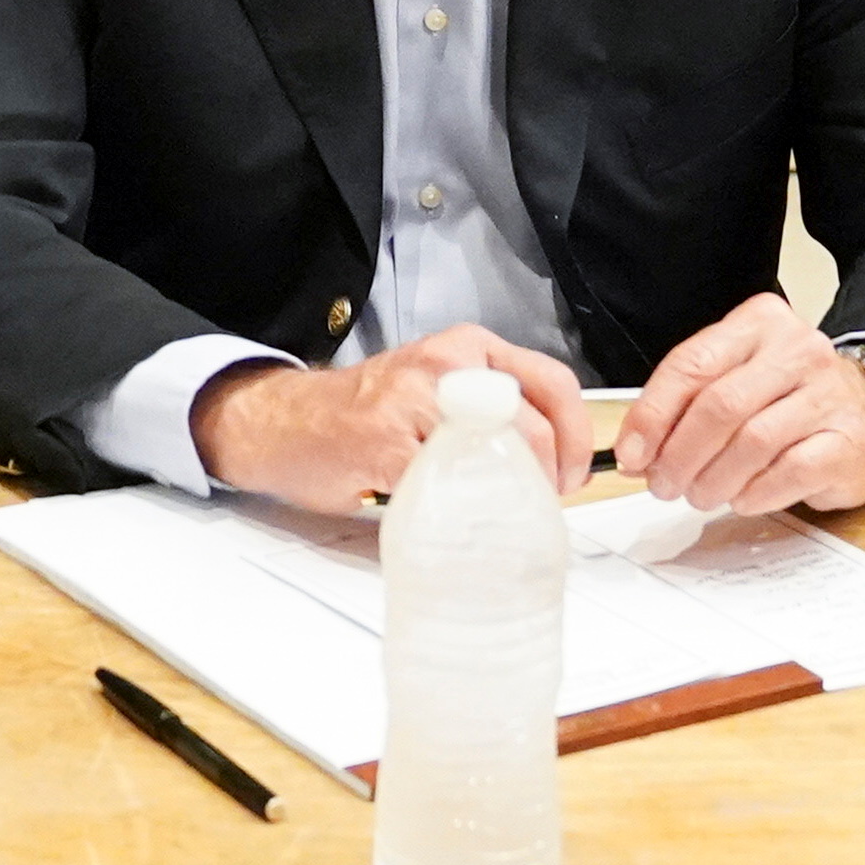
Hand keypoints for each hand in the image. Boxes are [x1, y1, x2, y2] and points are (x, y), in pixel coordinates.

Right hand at [187, 326, 582, 515]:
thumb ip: (488, 408)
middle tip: (538, 506)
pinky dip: (458, 509)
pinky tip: (449, 517)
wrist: (287, 421)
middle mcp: (446, 364)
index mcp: (467, 348)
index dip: (577, 435)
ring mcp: (414, 401)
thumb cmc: (367, 415)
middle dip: (548, 478)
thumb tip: (551, 462)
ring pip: (495, 455)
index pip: (553, 381)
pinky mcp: (386, 442)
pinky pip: (445, 484)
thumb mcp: (436, 388)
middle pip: (532, 425)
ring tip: (495, 513)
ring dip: (507, 496)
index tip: (574, 474)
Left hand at [612, 295, 864, 515]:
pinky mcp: (846, 442)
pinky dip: (753, 493)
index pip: (692, 364)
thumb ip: (688, 405)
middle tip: (662, 484)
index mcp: (759, 323)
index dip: (653, 414)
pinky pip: (788, 473)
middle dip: (679, 454)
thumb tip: (637, 452)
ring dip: (713, 479)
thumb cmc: (794, 398)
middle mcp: (797, 350)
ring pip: (751, 442)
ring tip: (699, 494)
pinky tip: (741, 498)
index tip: (632, 453)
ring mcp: (827, 395)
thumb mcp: (740, 378)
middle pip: (719, 405)